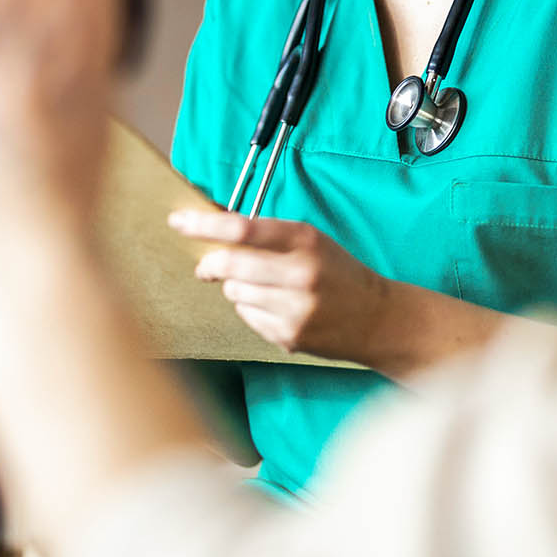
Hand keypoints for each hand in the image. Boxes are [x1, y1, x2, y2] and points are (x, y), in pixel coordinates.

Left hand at [169, 209, 391, 362]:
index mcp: (305, 240)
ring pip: (235, 293)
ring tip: (264, 288)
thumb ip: (268, 236)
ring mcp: (294, 308)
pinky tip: (277, 308)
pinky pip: (247, 317)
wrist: (378, 319)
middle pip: (231, 266)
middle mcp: (300, 273)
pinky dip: (251, 310)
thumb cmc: (339, 273)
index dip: (204, 225)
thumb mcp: (311, 241)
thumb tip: (214, 233)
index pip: (242, 228)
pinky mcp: (289, 335)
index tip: (178, 221)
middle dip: (210, 265)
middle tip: (206, 266)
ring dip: (237, 288)